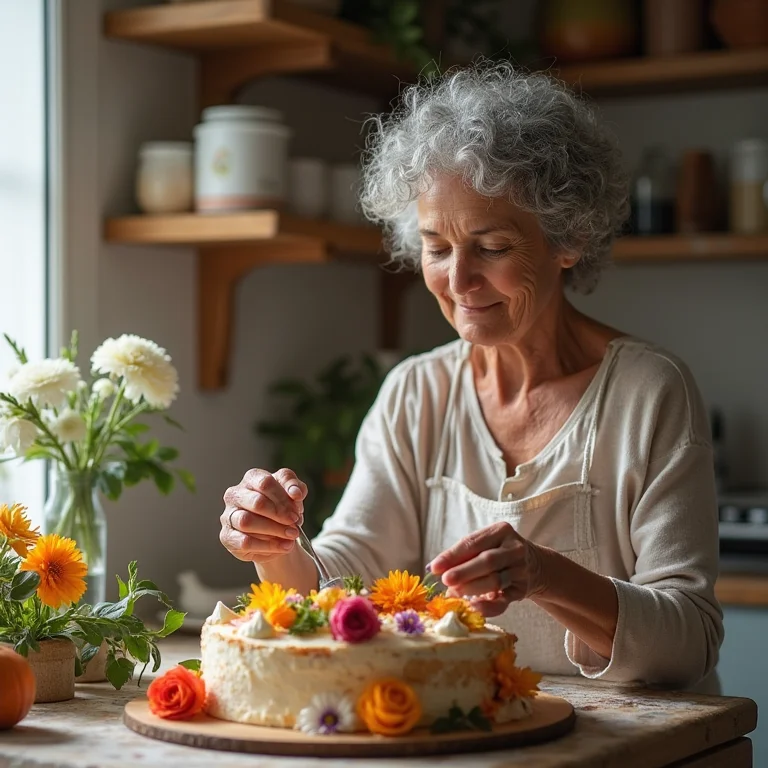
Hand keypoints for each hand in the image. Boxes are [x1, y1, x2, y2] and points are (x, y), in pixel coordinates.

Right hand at [220, 468, 306, 563]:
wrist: (276, 533)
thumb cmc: (282, 506)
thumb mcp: (293, 493)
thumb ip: (297, 488)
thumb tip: (295, 493)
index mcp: (251, 478)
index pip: (266, 482)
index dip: (284, 497)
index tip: (297, 511)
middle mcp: (235, 494)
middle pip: (256, 502)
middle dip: (279, 514)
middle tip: (294, 523)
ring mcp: (228, 515)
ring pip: (246, 522)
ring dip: (273, 530)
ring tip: (291, 536)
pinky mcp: (227, 536)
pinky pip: (244, 542)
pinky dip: (267, 546)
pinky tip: (284, 546)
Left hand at [428, 522, 547, 616]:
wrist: (535, 565)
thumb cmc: (499, 553)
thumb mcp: (486, 545)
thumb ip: (462, 555)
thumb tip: (433, 569)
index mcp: (501, 531)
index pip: (473, 542)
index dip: (452, 555)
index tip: (434, 567)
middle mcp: (514, 548)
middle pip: (487, 561)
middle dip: (464, 572)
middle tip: (445, 581)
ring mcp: (521, 570)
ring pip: (495, 580)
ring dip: (472, 588)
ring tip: (454, 593)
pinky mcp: (523, 590)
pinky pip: (504, 600)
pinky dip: (488, 606)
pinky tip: (473, 606)